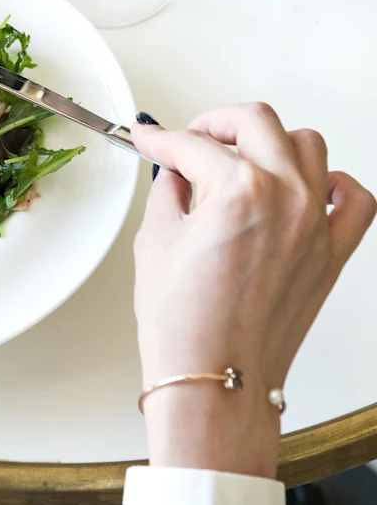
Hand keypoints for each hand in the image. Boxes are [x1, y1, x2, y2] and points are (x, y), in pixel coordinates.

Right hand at [131, 104, 374, 476]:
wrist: (215, 382)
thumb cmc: (186, 327)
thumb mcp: (155, 240)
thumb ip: (169, 190)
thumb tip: (177, 170)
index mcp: (238, 190)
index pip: (192, 144)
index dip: (161, 138)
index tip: (151, 139)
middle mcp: (285, 198)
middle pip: (255, 122)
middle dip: (215, 123)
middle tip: (191, 139)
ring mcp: (314, 224)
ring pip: (307, 144)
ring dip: (270, 142)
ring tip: (240, 158)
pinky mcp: (331, 253)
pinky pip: (353, 199)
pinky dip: (332, 183)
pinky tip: (304, 186)